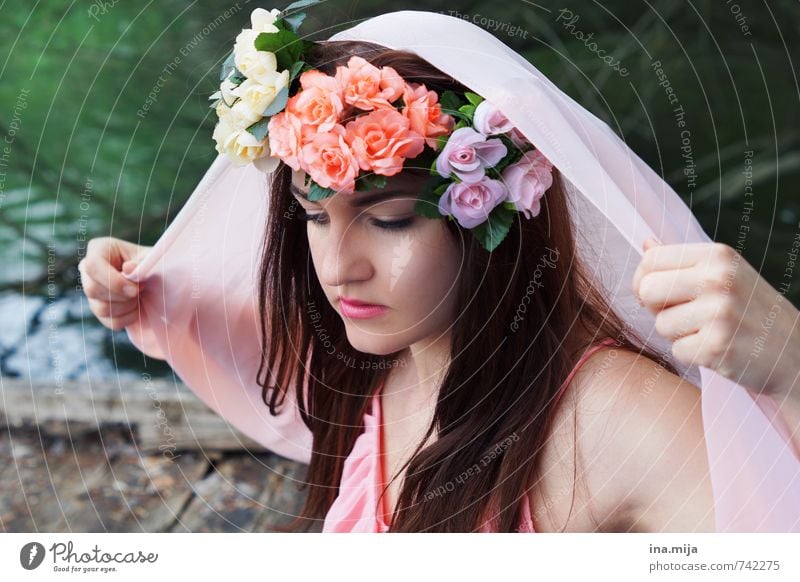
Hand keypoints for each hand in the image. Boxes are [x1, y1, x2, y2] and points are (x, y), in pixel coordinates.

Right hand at [78, 237, 149, 330]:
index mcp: (100, 249)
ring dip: (127, 306)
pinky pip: (110, 321)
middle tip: (142, 289)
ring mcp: (92, 291)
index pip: (92, 266)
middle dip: (122, 295)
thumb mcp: (150, 258)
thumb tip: (128, 268)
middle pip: (92, 289)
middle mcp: (89, 270)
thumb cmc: (151, 263)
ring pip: (100, 308)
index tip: (135, 289)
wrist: (156, 280)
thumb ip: (141, 262)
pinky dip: (129, 317)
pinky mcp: (100, 309)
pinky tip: (138, 306)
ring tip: (140, 296)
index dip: (113, 281)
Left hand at [632, 237, 799, 398]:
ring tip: (709, 331)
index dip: (644, 281)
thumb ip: (683, 262)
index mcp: (717, 255)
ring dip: (678, 335)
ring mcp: (719, 312)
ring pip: (660, 325)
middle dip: (657, 308)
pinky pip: (677, 351)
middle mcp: (718, 279)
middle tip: (686, 315)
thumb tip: (646, 243)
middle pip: (648, 290)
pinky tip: (717, 348)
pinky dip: (692, 355)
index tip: (659, 294)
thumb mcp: (725, 274)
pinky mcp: (717, 346)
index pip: (650, 260)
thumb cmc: (750, 311)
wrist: (795, 352)